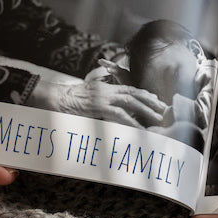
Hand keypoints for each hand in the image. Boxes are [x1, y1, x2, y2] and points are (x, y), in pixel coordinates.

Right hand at [27, 78, 167, 127]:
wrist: (53, 98)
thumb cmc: (68, 101)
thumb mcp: (87, 96)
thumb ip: (99, 99)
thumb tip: (105, 105)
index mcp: (105, 88)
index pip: (130, 89)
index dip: (144, 94)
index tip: (156, 100)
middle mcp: (107, 90)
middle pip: (135, 94)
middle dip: (151, 102)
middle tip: (164, 110)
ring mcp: (103, 97)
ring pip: (131, 102)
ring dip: (146, 111)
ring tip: (158, 120)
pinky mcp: (99, 106)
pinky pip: (119, 114)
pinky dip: (131, 121)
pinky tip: (140, 128)